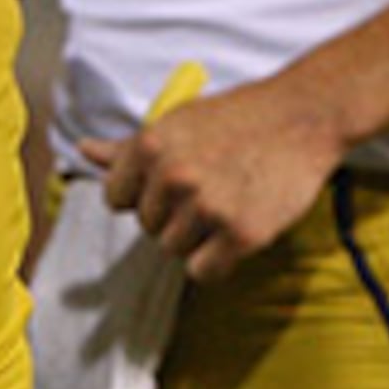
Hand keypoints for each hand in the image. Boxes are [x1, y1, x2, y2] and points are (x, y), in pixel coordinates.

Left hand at [89, 71, 344, 281]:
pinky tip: (236, 234)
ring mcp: (208, 206)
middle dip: (173, 216)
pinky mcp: (242, 234)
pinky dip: (217, 262)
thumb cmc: (236, 118)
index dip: (142, 196)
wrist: (302, 117)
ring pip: (174, 250)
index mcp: (149, 146)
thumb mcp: (176, 122)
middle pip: (147, 227)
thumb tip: (85, 151)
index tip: (170, 187)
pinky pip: (205, 272)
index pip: (116, 199)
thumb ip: (129, 147)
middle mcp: (174, 177)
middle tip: (211, 190)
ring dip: (198, 238)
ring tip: (227, 205)